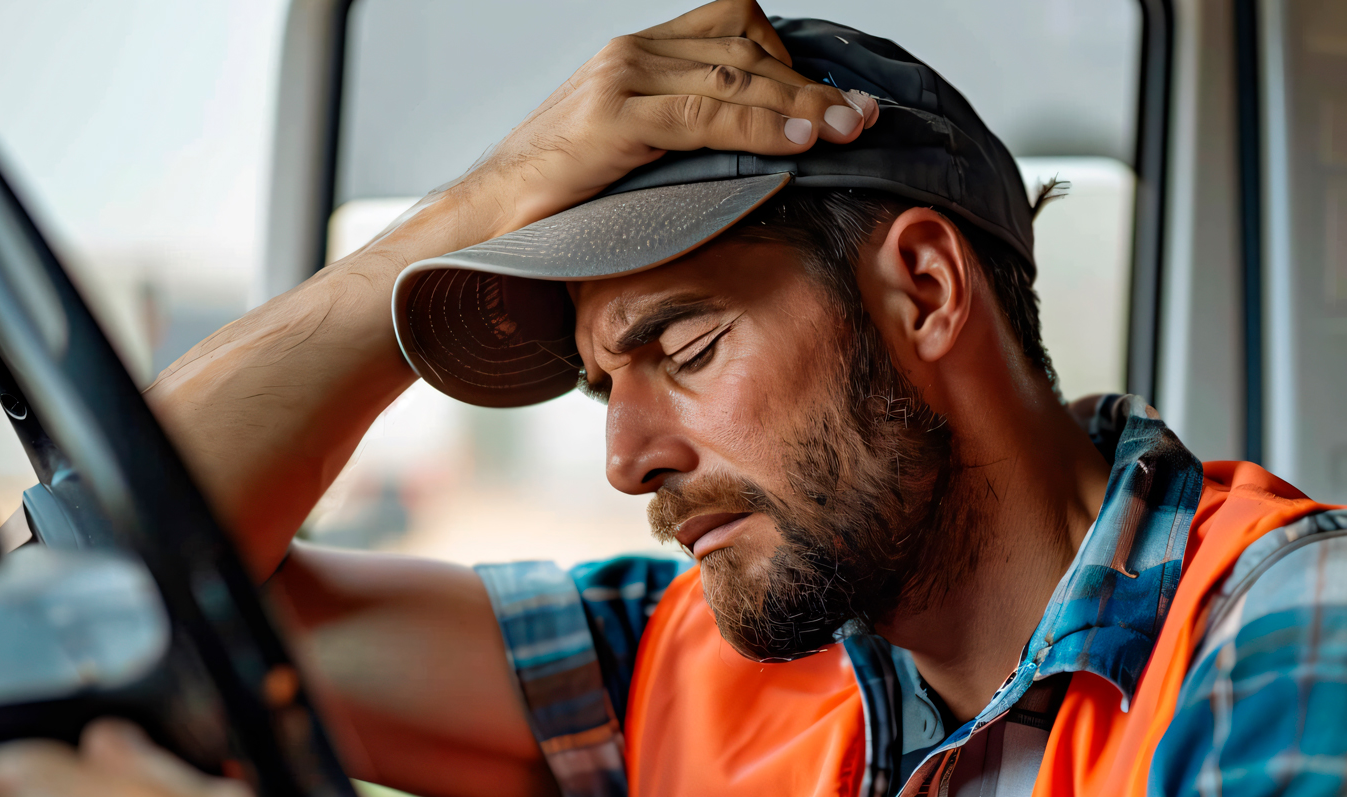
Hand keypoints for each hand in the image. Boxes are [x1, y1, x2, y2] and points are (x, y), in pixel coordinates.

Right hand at [426, 0, 880, 238]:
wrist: (482, 218)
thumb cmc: (554, 195)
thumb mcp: (627, 149)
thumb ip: (677, 133)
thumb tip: (743, 151)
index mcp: (636, 53)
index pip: (733, 27)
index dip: (790, 58)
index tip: (835, 96)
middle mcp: (630, 53)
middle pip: (744, 48)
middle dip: (810, 84)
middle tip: (863, 114)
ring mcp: (620, 82)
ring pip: (734, 77)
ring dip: (802, 104)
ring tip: (851, 127)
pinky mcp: (613, 122)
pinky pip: (705, 116)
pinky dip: (761, 126)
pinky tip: (802, 141)